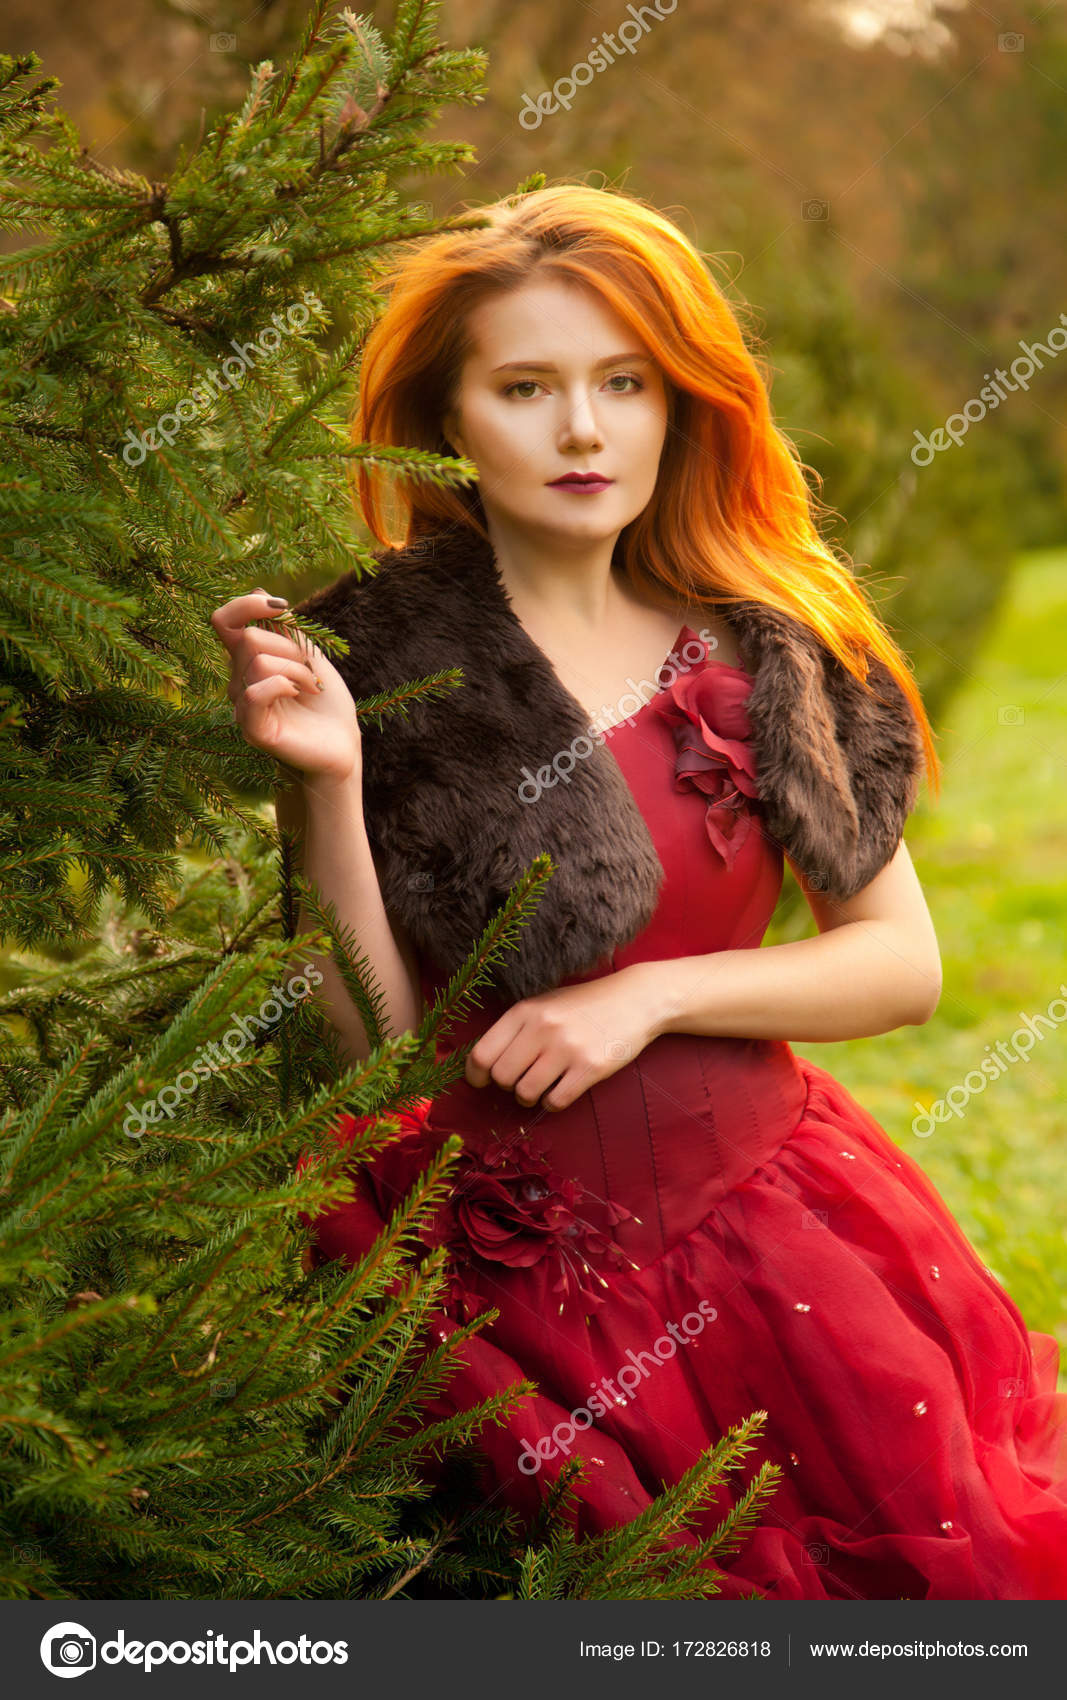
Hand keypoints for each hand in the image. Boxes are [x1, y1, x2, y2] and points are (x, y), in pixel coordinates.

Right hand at [209, 588, 360, 780]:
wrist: (343, 744)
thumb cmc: (326, 702)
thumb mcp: (309, 654)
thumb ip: (283, 628)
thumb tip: (258, 590)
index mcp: (247, 660)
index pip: (224, 621)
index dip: (246, 605)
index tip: (282, 607)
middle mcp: (238, 681)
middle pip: (250, 639)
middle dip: (290, 648)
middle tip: (310, 672)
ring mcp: (243, 706)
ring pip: (258, 662)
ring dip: (297, 670)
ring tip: (310, 689)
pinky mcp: (252, 729)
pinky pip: (256, 692)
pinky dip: (284, 686)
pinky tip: (298, 697)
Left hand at [464, 965, 665, 1111]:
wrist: (636, 999)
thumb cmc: (584, 1005)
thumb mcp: (545, 1005)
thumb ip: (516, 1028)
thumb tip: (482, 1063)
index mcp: (525, 1011)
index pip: (482, 1053)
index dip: (475, 1074)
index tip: (481, 1081)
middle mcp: (542, 1028)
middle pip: (501, 1077)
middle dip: (507, 1086)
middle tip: (521, 1080)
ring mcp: (567, 1048)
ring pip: (525, 1093)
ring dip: (530, 1097)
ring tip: (541, 1086)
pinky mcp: (590, 1067)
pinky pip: (555, 1101)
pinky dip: (553, 1102)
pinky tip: (561, 1089)